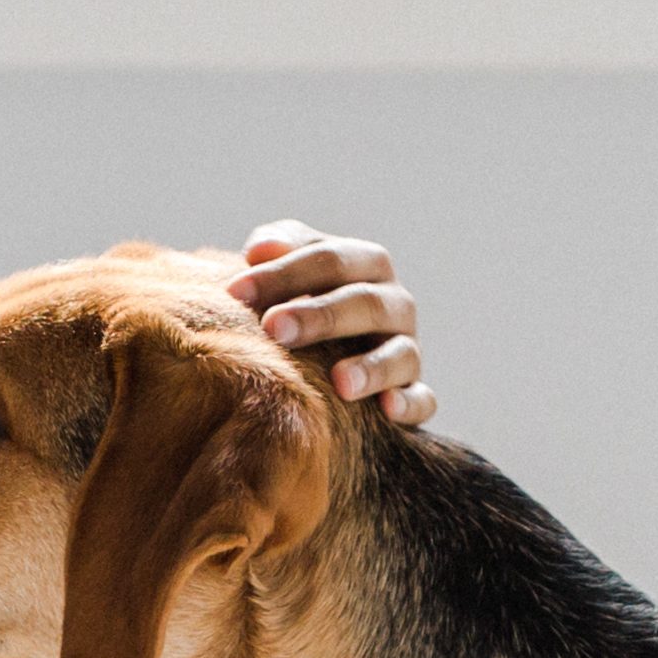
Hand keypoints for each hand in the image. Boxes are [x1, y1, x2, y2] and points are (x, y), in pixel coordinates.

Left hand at [229, 220, 436, 429]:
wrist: (331, 351)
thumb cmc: (302, 300)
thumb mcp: (292, 268)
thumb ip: (280, 248)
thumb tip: (259, 250)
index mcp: (366, 265)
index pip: (330, 259)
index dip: (283, 273)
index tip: (235, 292)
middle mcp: (394, 303)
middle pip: (365, 302)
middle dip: (320, 315)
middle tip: (273, 328)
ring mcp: (407, 349)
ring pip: (400, 353)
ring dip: (371, 366)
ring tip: (339, 383)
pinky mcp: (412, 392)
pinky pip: (422, 400)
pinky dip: (409, 403)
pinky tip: (387, 409)